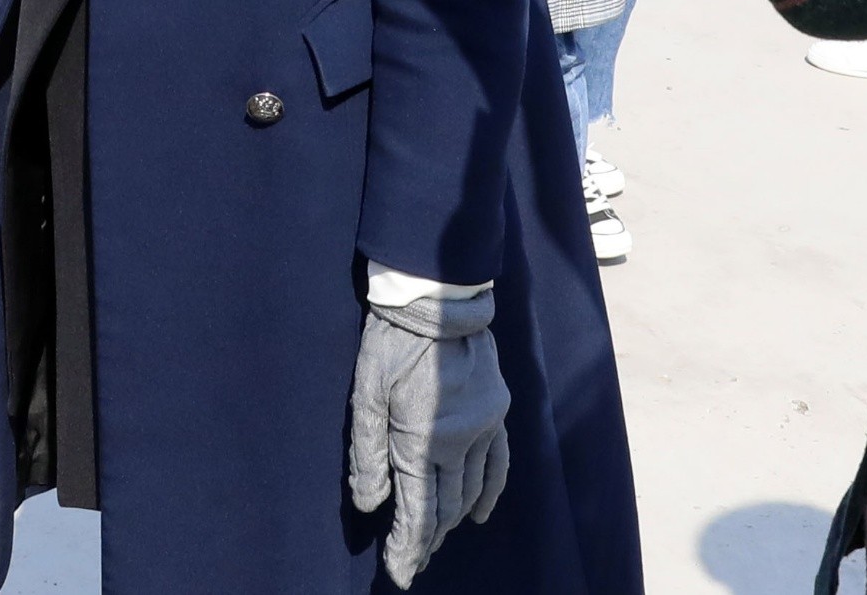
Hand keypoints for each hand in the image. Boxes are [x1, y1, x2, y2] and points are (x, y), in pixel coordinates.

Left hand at [345, 285, 511, 586]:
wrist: (438, 299)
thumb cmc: (392, 343)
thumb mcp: (366, 393)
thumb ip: (366, 451)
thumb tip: (369, 504)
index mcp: (422, 440)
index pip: (418, 510)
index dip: (408, 546)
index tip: (399, 572)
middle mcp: (459, 442)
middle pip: (445, 506)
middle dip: (427, 539)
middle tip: (411, 561)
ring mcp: (483, 428)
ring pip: (471, 490)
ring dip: (452, 519)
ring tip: (434, 541)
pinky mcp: (497, 412)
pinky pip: (499, 463)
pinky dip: (490, 492)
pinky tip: (479, 513)